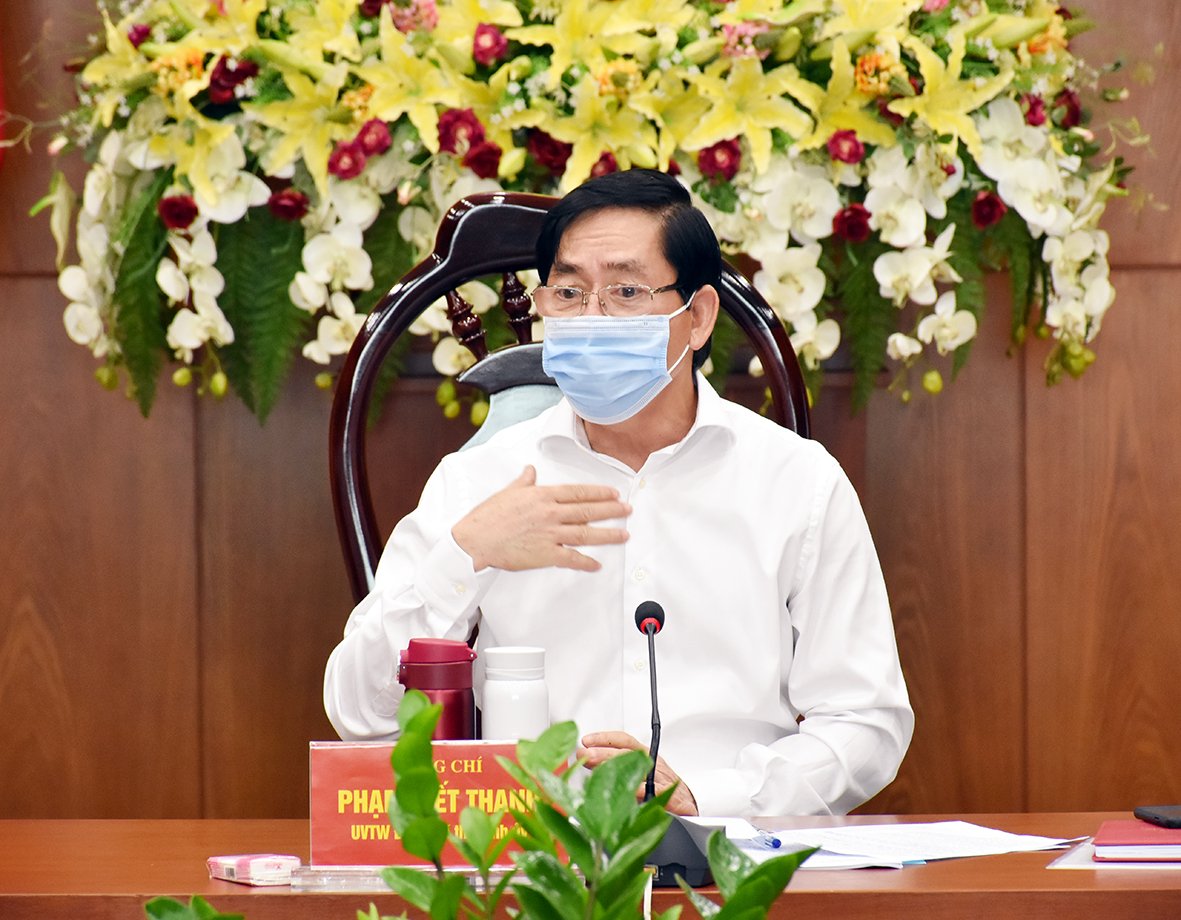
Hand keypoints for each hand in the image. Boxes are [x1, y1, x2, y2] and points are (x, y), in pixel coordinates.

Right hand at [452, 466, 630, 571]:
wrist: (475, 541)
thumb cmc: (488, 517)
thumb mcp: (508, 492)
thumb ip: (524, 482)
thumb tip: (531, 470)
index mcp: (542, 495)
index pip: (578, 492)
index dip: (599, 493)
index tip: (613, 494)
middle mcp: (551, 513)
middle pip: (588, 511)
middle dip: (611, 510)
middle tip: (627, 510)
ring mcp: (550, 534)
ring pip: (586, 533)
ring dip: (608, 534)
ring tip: (624, 534)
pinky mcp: (546, 554)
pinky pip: (572, 558)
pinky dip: (586, 562)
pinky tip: (598, 564)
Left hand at [578, 731, 697, 815]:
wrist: (690, 805)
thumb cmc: (663, 789)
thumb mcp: (640, 774)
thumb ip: (618, 768)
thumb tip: (589, 762)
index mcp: (646, 756)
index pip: (625, 740)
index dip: (605, 738)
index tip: (586, 740)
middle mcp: (653, 764)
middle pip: (626, 753)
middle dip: (603, 751)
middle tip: (584, 753)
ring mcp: (662, 779)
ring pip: (637, 768)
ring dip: (614, 766)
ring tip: (595, 765)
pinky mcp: (670, 796)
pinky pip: (653, 790)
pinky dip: (640, 789)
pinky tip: (626, 788)